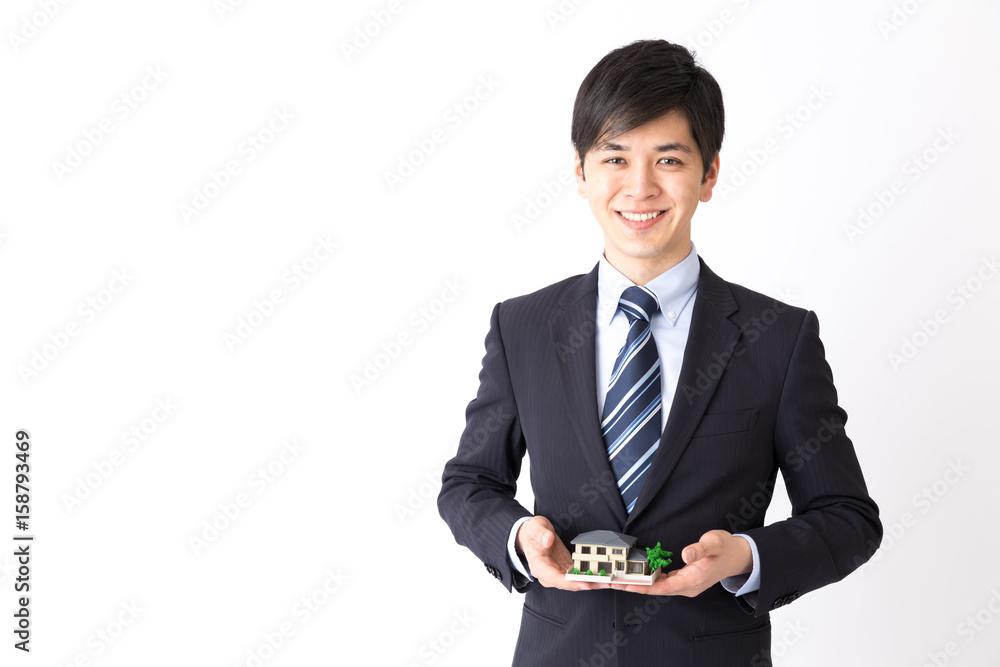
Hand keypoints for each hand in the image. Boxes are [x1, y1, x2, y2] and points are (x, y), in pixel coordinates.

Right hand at [515, 516, 598, 590]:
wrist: (531, 535)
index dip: (571, 583)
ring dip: (592, 582)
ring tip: (609, 582)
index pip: (556, 579)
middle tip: (605, 583)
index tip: (586, 584)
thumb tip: (548, 540)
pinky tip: (603, 576)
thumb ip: (541, 534)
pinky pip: (578, 576)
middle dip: (587, 584)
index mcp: (539, 566)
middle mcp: (549, 574)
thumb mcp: (535, 528)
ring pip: (575, 582)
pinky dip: (590, 576)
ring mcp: (557, 573)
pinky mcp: (565, 569)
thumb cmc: (532, 532)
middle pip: (569, 584)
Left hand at [610, 530, 751, 596]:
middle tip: (614, 583)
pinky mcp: (685, 581)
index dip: (644, 587)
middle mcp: (689, 586)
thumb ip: (700, 548)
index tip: (627, 585)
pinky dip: (650, 581)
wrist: (737, 556)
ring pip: (660, 588)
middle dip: (636, 587)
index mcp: (695, 578)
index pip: (664, 587)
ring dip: (641, 585)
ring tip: (620, 581)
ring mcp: (687, 585)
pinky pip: (664, 583)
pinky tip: (638, 576)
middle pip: (658, 590)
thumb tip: (686, 554)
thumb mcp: (715, 542)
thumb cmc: (726, 547)